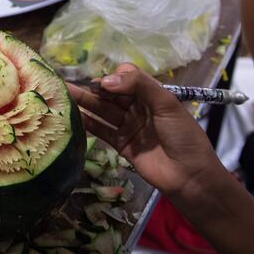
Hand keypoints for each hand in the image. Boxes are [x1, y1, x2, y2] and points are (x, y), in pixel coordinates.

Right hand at [68, 63, 223, 196]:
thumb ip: (139, 86)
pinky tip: (73, 116)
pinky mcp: (121, 144)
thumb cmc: (183, 135)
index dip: (114, 77)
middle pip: (111, 94)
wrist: (189, 175)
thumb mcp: (167, 103)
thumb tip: (105, 81)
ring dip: (85, 102)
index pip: (127, 78)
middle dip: (92, 89)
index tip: (104, 83)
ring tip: (63, 96)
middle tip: (68, 85)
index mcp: (152, 94)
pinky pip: (101, 130)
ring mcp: (128, 126)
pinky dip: (88, 123)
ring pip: (103, 110)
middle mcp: (138, 107)